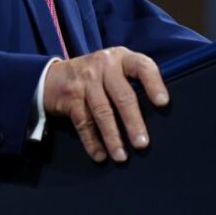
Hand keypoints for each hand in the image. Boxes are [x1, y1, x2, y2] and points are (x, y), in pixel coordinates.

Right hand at [42, 47, 169, 162]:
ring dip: (113, 137)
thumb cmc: (96, 77)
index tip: (163, 103)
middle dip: (133, 122)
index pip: (142, 66)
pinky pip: (83, 122)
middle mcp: (103, 65)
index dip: (154, 84)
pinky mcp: (70, 96)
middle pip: (122, 95)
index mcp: (121, 58)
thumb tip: (158, 114)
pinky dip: (92, 141)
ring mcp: (85, 80)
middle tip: (142, 144)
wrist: (52, 76)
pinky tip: (100, 155)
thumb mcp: (114, 69)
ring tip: (121, 156)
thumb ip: (132, 82)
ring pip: (102, 112)